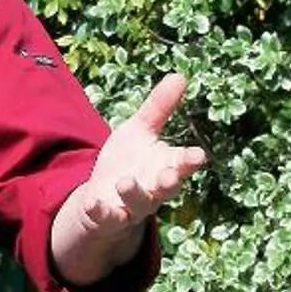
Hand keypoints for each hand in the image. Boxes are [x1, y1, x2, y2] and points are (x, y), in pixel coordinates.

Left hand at [51, 72, 206, 285]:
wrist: (103, 196)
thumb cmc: (129, 160)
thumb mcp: (140, 129)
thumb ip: (159, 107)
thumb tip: (180, 75)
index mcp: (166, 165)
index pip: (183, 163)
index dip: (190, 160)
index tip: (198, 156)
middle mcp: (154, 188)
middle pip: (167, 188)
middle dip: (170, 182)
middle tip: (171, 176)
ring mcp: (132, 205)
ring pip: (138, 203)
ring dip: (133, 193)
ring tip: (125, 182)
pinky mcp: (109, 216)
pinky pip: (105, 216)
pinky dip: (100, 211)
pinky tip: (92, 203)